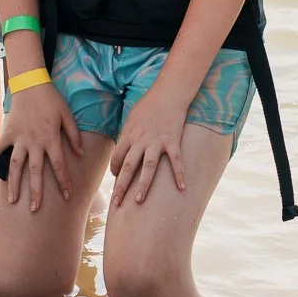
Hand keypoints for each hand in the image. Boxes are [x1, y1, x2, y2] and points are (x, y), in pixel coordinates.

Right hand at [2, 82, 83, 212]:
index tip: (68, 196)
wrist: (31, 84)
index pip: (59, 166)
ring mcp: (19, 138)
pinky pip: (1, 149)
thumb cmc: (52, 100)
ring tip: (12, 201)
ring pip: (15, 165)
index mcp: (50, 139)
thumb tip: (80, 155)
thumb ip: (74, 136)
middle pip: (35, 172)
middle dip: (36, 192)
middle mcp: (34, 142)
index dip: (64, 182)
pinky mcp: (8, 132)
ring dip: (14, 184)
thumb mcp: (67, 115)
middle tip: (35, 210)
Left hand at [110, 90, 188, 207]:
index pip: (117, 157)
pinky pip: (176, 161)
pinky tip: (182, 188)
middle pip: (128, 167)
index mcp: (128, 135)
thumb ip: (128, 135)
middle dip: (120, 186)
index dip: (115, 170)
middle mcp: (140, 141)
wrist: (168, 93)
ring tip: (138, 201)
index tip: (116, 178)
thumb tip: (123, 149)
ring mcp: (157, 142)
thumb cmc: (148, 105)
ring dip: (143, 185)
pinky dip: (180, 175)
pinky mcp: (172, 141)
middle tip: (116, 203)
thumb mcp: (132, 119)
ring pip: (148, 167)